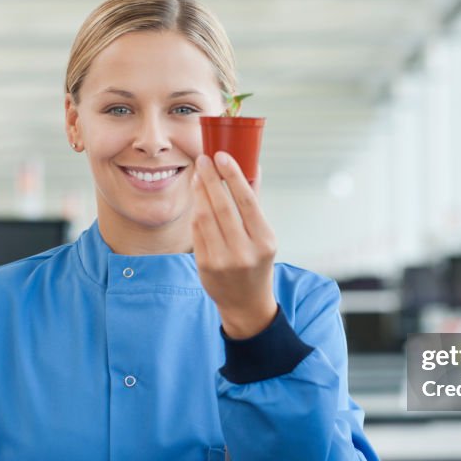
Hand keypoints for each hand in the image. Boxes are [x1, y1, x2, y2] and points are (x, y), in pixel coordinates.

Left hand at [191, 151, 277, 338]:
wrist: (246, 303)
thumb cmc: (256, 263)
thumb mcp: (264, 237)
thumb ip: (255, 204)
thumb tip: (253, 168)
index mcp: (265, 241)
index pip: (247, 202)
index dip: (233, 176)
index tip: (222, 156)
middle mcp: (245, 252)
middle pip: (222, 206)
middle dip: (210, 179)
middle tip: (203, 159)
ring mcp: (224, 260)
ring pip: (205, 217)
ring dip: (200, 192)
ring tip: (198, 175)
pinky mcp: (206, 266)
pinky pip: (197, 232)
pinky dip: (196, 212)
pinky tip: (197, 198)